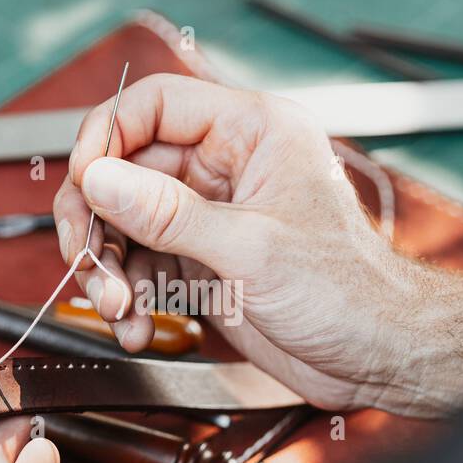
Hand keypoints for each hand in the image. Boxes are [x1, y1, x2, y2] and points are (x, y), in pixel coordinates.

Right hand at [54, 74, 462, 415]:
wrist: (378, 357)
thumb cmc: (348, 292)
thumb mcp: (250, 249)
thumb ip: (167, 214)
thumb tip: (100, 178)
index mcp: (253, 132)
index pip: (155, 105)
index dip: (107, 138)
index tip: (83, 182)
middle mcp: (228, 166)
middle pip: (128, 168)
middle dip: (99, 220)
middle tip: (87, 259)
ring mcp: (213, 215)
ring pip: (127, 222)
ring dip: (109, 268)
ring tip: (119, 307)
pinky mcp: (204, 261)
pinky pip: (143, 266)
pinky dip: (130, 297)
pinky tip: (136, 326)